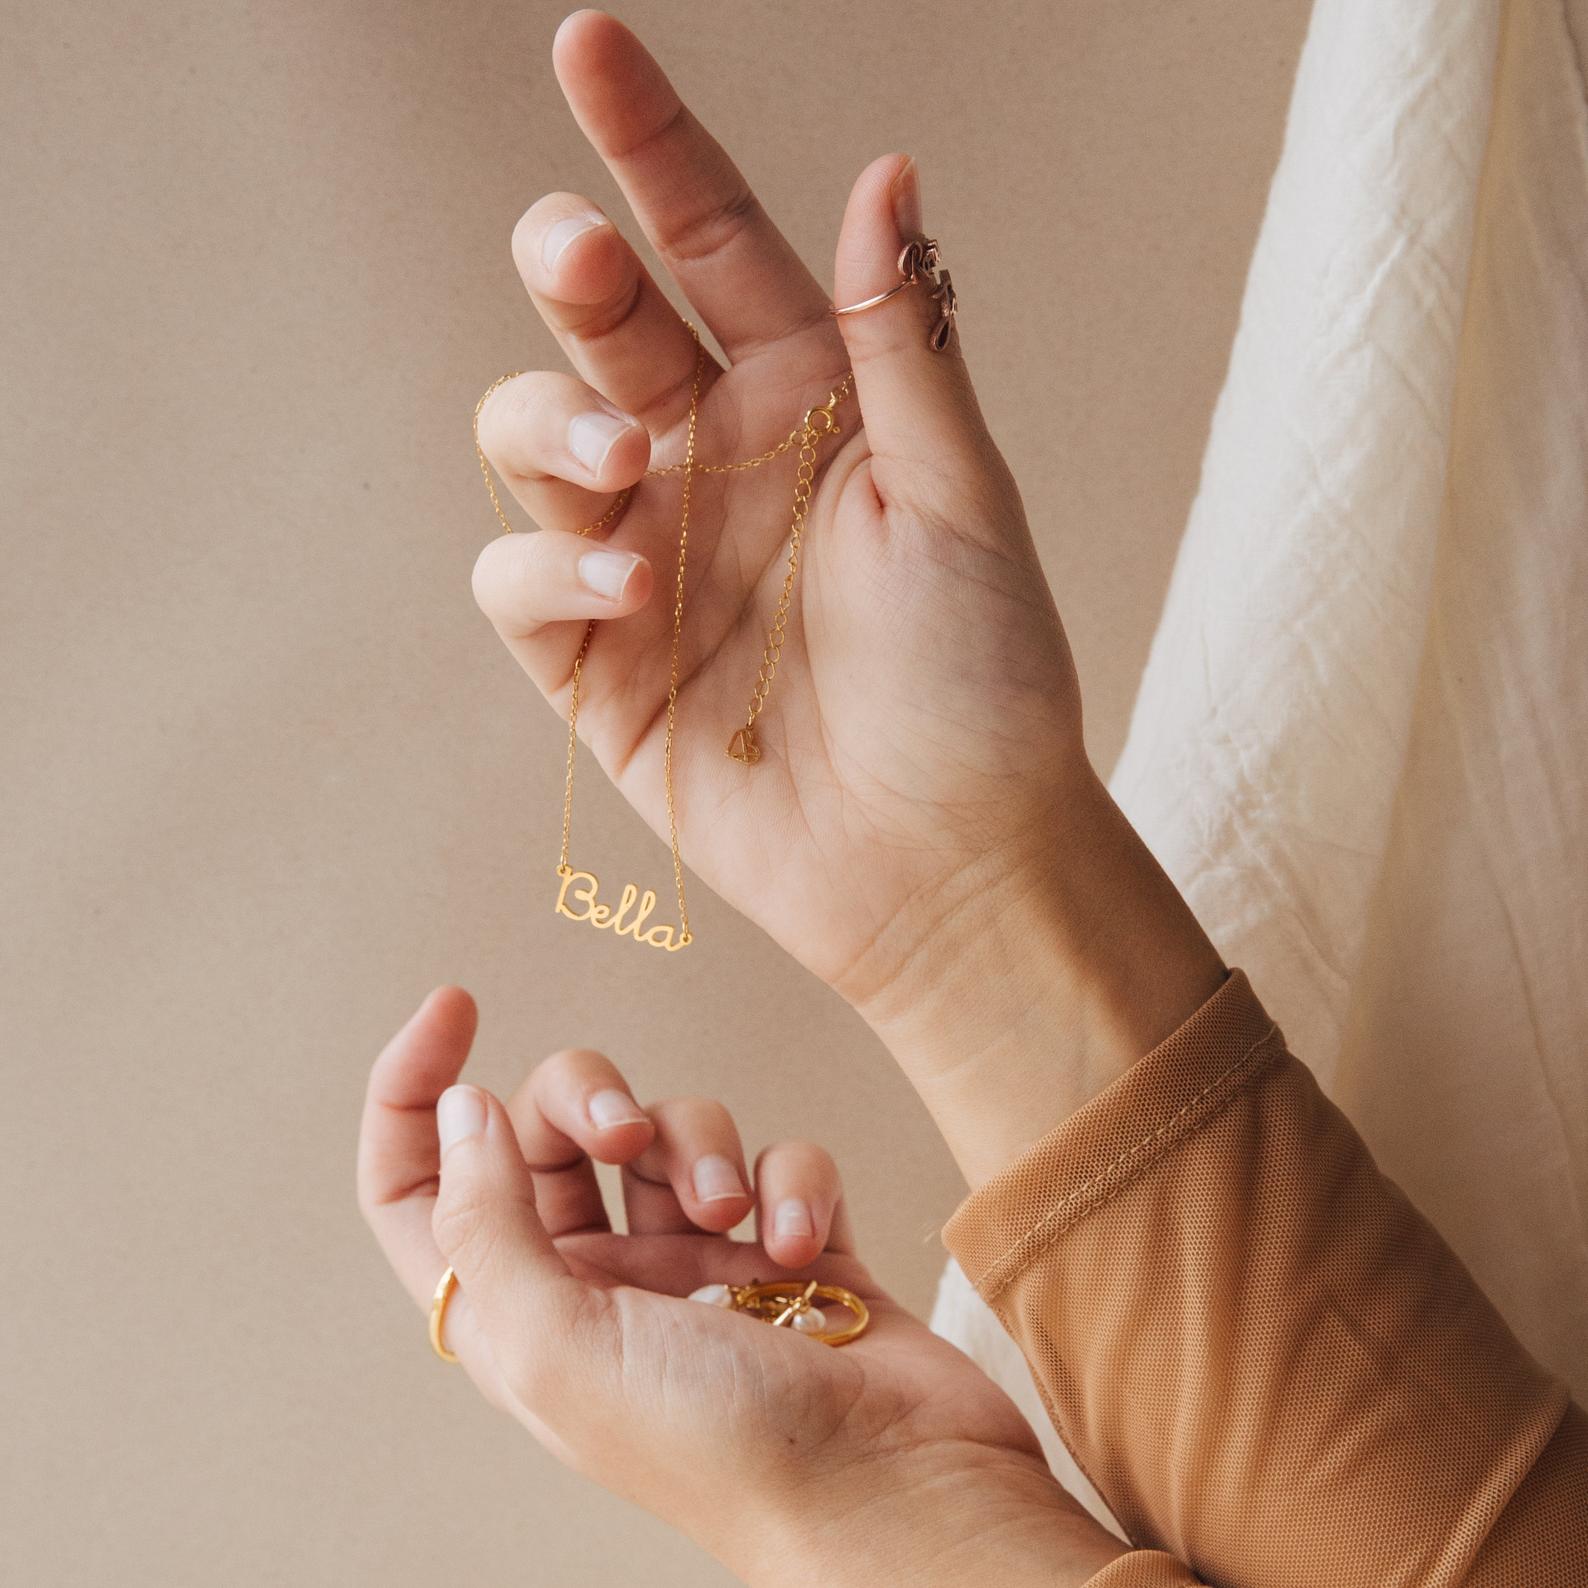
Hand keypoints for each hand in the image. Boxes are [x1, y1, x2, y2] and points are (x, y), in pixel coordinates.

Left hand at [358, 988, 1123, 1584]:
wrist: (892, 1489)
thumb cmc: (717, 1450)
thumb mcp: (558, 1348)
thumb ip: (486, 1225)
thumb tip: (456, 1111)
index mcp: (518, 1311)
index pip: (420, 1184)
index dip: (415, 1091)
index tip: (455, 1005)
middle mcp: (596, 1280)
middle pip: (554, 1127)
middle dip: (591, 1098)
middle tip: (626, 1131)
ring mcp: (695, 1260)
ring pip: (673, 1130)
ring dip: (704, 1151)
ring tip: (732, 1222)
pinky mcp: (786, 1243)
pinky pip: (774, 1157)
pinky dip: (790, 1181)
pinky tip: (802, 1242)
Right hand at [472, 12, 1224, 1179]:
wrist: (948, 861)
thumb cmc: (982, 680)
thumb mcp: (959, 496)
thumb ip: (902, 344)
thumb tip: (888, 172)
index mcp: (808, 402)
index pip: (712, 246)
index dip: (649, 144)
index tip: (585, 43)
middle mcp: (715, 463)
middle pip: (601, 325)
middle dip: (575, 273)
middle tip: (585, 265)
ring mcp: (646, 560)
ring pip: (530, 439)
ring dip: (555, 430)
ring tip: (630, 470)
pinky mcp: (595, 664)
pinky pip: (522, 584)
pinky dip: (551, 569)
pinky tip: (627, 586)